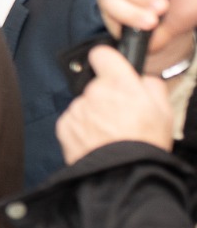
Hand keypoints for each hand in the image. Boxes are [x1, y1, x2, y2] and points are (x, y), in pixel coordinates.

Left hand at [56, 45, 174, 162]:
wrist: (123, 173)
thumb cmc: (145, 142)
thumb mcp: (164, 110)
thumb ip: (151, 85)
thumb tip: (141, 78)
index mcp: (119, 83)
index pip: (102, 54)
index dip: (107, 60)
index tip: (110, 67)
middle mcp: (94, 92)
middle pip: (96, 85)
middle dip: (106, 96)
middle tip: (121, 116)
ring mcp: (77, 109)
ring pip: (85, 104)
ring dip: (93, 114)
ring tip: (110, 133)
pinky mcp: (64, 126)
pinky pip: (73, 120)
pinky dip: (81, 128)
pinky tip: (97, 140)